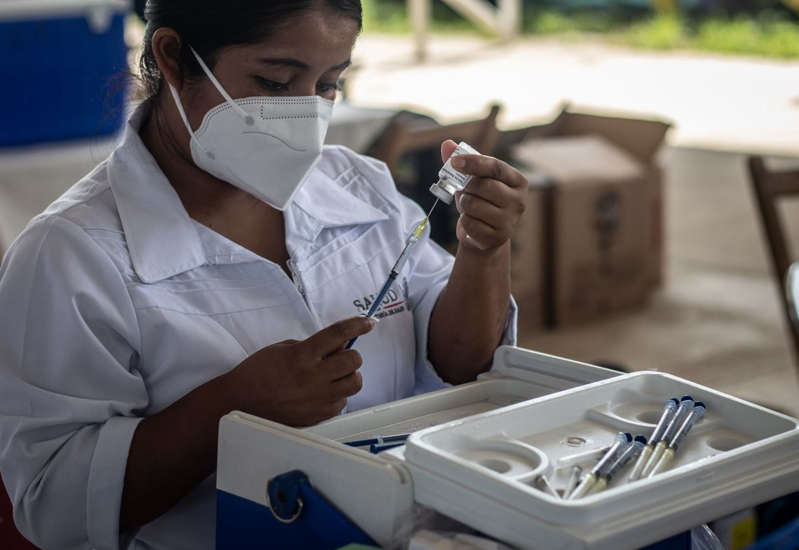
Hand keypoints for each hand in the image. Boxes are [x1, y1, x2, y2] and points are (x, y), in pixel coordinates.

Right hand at [229, 317, 374, 426]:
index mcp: (302, 355)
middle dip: (350, 356)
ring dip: (348, 376)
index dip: (357, 324)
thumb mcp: (283, 348)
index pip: (338, 334)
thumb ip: (312, 345)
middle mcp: (313, 377)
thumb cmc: (257, 373)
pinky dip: (337, 396)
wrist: (240, 402)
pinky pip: (342, 403)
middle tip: (338, 357)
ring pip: (354, 383)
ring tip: (333, 376)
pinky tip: (322, 392)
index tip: (367, 322)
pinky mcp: (318, 416)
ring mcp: (317, 399)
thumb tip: (337, 344)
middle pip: (354, 360)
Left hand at [441, 140, 526, 251]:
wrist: (484, 233)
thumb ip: (461, 161)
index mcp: (517, 181)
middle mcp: (519, 201)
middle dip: (467, 188)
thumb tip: (447, 144)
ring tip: (470, 207)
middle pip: (483, 186)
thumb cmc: (481, 200)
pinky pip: (469, 223)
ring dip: (464, 204)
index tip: (454, 162)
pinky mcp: (498, 237)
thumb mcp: (473, 179)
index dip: (473, 162)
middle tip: (465, 191)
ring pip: (473, 205)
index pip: (495, 167)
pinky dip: (464, 221)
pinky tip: (472, 222)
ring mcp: (510, 221)